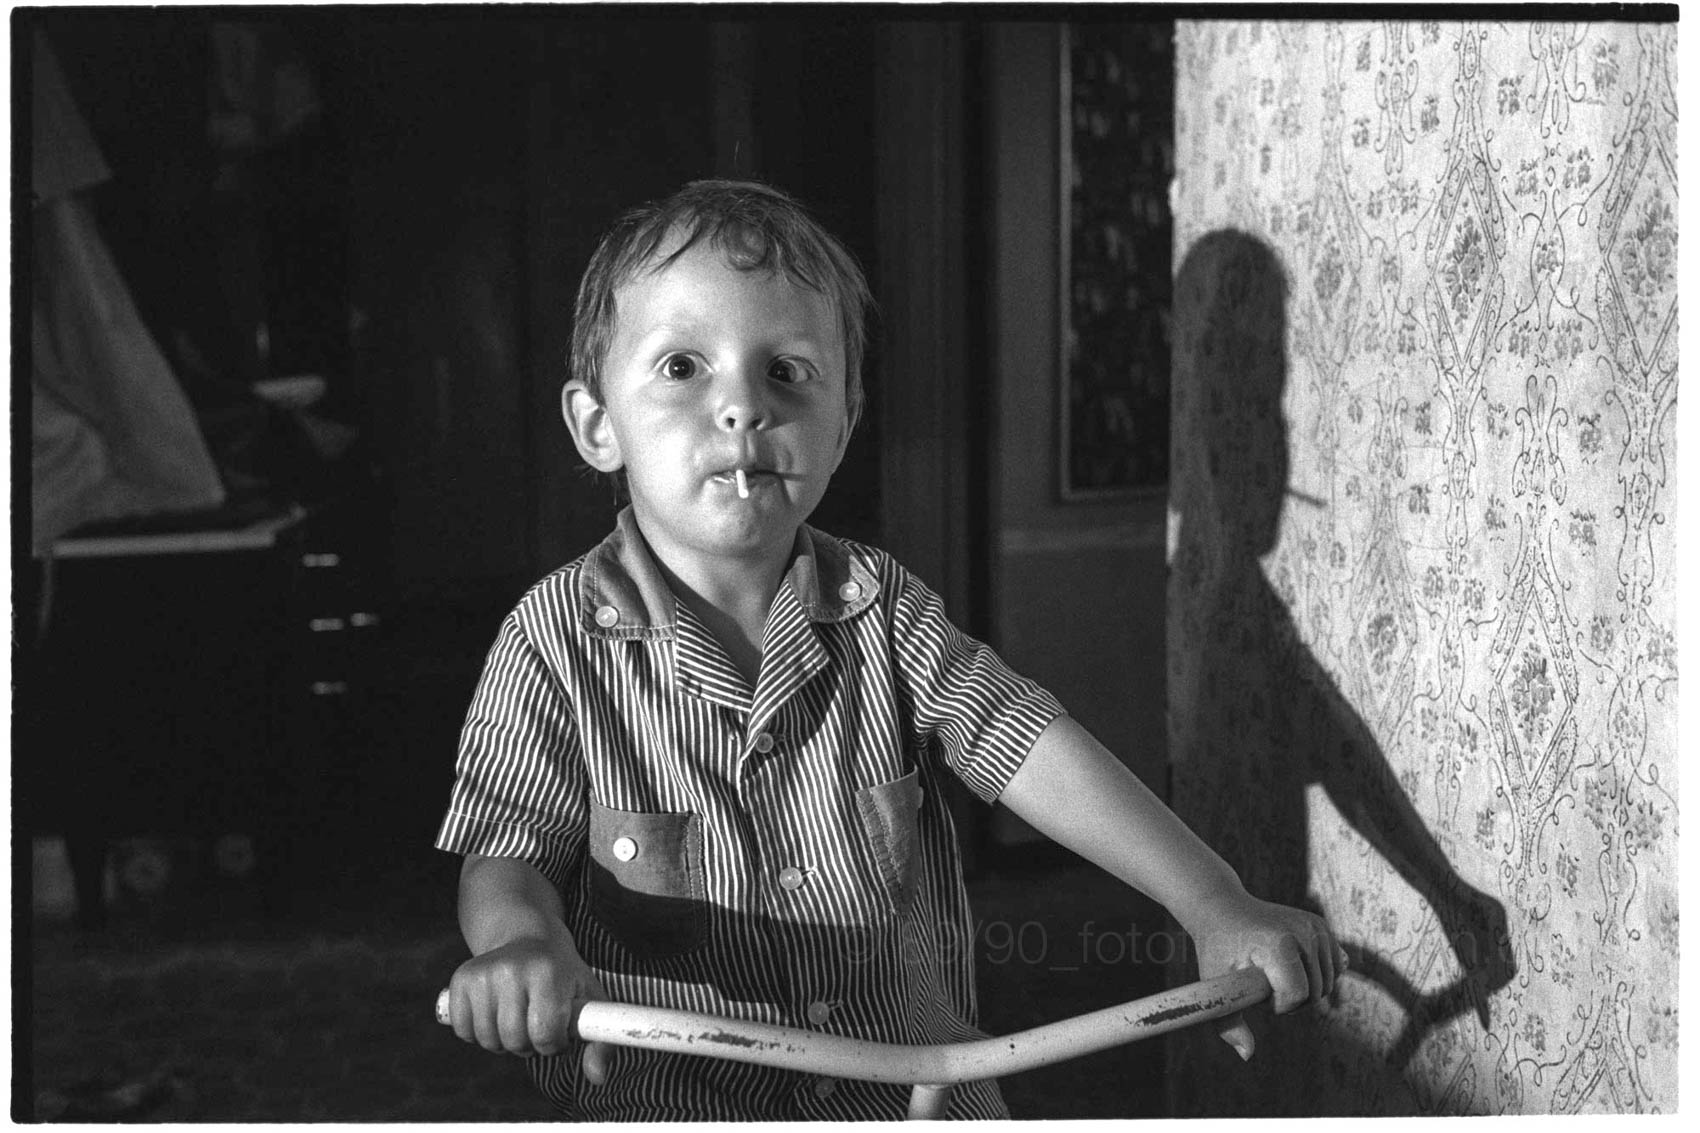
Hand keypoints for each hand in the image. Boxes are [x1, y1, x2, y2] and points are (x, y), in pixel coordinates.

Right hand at [446, 933, 613, 1083]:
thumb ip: (601, 1042)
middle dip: (529, 1044)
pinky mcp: (461, 979)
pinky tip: (494, 1015)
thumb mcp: (589, 999)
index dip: (554, 1044)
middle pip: (514, 1040)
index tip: (558, 1031)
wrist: (528, 937)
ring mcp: (483, 973)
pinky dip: (478, 1033)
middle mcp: (511, 969)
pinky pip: (464, 1031)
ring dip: (504, 1042)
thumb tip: (597, 1078)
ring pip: (488, 1039)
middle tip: (536, 1026)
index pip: (545, 1034)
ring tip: (517, 1019)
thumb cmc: (563, 975)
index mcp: (547, 972)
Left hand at [1182, 887, 1346, 1060]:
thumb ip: (1228, 1023)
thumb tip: (1246, 1055)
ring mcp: (1315, 926)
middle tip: (1263, 981)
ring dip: (1305, 988)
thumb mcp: (1215, 985)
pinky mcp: (1321, 925)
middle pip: (1317, 992)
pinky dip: (1318, 974)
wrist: (1222, 909)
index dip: (1278, 1005)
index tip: (1258, 993)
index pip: (1298, 995)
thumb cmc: (1217, 949)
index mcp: (1277, 944)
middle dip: (1291, 998)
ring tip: (1275, 971)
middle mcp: (1302, 930)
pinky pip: (1335, 966)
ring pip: (1328, 982)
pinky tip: (1294, 964)